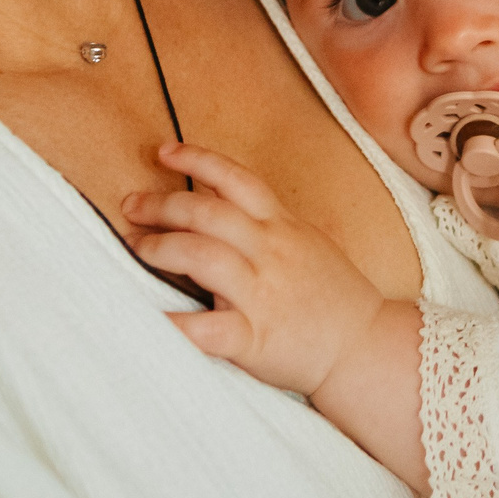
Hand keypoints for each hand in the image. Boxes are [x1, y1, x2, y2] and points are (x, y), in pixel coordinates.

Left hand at [126, 143, 389, 395]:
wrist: (366, 345)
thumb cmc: (332, 294)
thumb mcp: (305, 240)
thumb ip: (262, 218)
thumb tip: (214, 191)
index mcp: (283, 226)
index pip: (236, 179)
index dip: (197, 159)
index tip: (163, 152)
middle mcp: (271, 253)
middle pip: (207, 213)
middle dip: (161, 205)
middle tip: (132, 207)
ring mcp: (262, 294)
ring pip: (202, 257)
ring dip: (160, 248)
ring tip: (137, 247)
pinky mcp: (254, 338)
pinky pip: (206, 329)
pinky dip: (173, 323)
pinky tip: (148, 317)